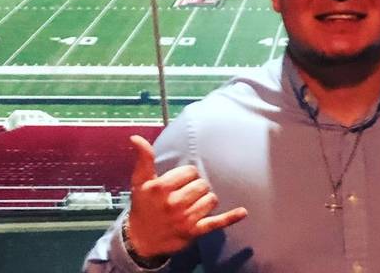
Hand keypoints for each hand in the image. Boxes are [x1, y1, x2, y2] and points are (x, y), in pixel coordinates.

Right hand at [126, 135, 247, 258]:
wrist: (140, 241)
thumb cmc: (143, 207)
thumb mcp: (139, 182)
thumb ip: (144, 158)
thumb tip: (136, 138)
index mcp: (160, 188)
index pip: (190, 172)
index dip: (186, 176)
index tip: (177, 184)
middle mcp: (173, 203)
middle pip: (202, 184)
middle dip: (196, 188)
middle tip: (184, 196)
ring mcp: (185, 219)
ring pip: (211, 199)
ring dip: (205, 201)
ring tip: (192, 205)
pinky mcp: (194, 232)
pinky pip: (216, 223)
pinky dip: (230, 217)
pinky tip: (242, 212)